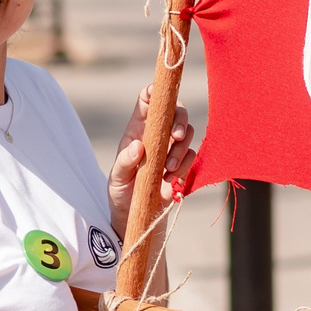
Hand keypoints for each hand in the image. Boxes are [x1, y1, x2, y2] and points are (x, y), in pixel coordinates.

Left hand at [106, 94, 196, 231]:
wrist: (135, 218)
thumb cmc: (121, 194)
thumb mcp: (117, 180)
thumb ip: (124, 163)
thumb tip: (138, 146)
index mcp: (138, 130)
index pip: (148, 101)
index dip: (155, 91)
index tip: (160, 94)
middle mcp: (157, 135)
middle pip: (176, 112)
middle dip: (180, 121)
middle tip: (175, 137)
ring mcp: (171, 149)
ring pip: (187, 134)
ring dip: (181, 151)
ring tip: (166, 171)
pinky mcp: (182, 165)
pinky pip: (193, 157)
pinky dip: (185, 167)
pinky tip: (170, 181)